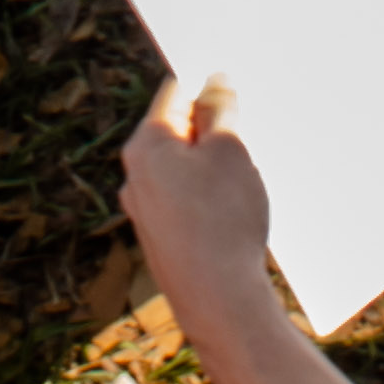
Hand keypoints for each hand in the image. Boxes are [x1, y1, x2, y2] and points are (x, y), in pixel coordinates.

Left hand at [119, 73, 280, 348]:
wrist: (219, 301)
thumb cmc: (224, 218)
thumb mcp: (230, 150)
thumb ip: (220, 109)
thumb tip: (213, 82)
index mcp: (145, 147)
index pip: (173, 94)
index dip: (207, 85)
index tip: (236, 88)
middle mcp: (135, 177)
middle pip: (177, 133)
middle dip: (213, 130)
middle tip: (249, 138)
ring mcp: (145, 212)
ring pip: (184, 171)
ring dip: (215, 167)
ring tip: (244, 184)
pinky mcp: (161, 240)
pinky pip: (186, 202)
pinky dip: (210, 199)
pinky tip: (235, 215)